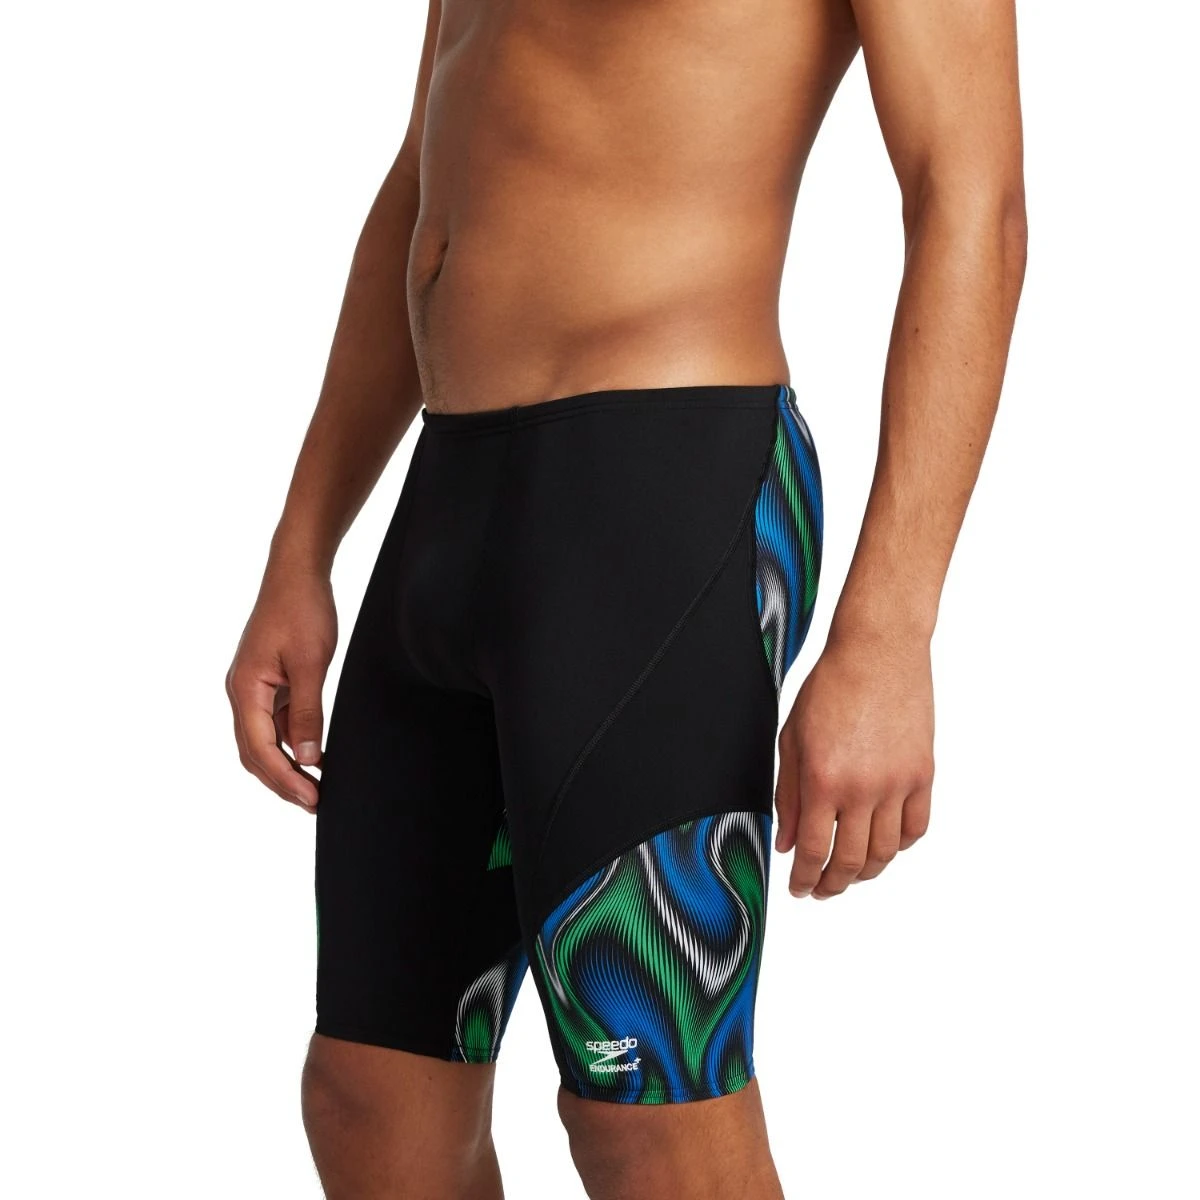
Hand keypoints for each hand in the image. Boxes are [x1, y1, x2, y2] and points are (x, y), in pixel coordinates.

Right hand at [226, 561, 336, 811]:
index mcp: (245, 689)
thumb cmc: (302, 610)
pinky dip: (291, 743)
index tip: (312, 798)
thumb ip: (308, 713)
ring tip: (315, 786)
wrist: (296, 572)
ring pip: (263, 740)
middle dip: (282, 781)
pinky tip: (314, 754)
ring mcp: (252, 687)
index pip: (260, 750)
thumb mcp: (312, 664)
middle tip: (315, 802)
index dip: (285, 780)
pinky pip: (274, 722)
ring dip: (286, 765)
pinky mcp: (266, 681)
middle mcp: (241, 692)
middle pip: (255, 752)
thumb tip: (309, 758)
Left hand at [774, 628, 933, 897]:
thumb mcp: (793, 739)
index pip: (814, 851)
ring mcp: (898, 783)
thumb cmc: (831, 687)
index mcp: (824, 780)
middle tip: (822, 890)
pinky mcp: (923, 774)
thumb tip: (788, 842)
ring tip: (850, 873)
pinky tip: (885, 846)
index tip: (799, 888)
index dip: (805, 878)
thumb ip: (788, 795)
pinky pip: (917, 827)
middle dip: (833, 884)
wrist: (878, 652)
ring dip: (866, 871)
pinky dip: (901, 846)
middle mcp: (864, 789)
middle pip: (851, 861)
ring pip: (887, 852)